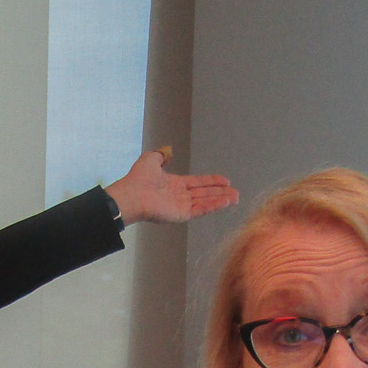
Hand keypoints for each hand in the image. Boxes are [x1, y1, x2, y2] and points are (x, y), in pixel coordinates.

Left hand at [104, 148, 239, 226]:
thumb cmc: (138, 178)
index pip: (198, 183)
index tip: (225, 181)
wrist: (132, 194)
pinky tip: (225, 202)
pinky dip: (213, 206)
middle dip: (221, 193)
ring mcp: (181, 206)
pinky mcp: (181, 215)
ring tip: (235, 198)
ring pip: (206, 202)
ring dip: (221, 200)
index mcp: (174, 184)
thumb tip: (168, 152)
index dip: (212, 181)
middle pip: (205, 194)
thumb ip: (161, 155)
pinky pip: (200, 210)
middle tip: (236, 192)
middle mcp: (180, 196)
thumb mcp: (151, 159)